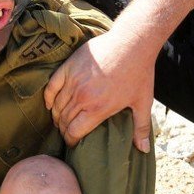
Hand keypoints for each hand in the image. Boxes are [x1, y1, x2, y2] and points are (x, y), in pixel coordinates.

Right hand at [44, 28, 156, 149]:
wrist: (131, 44)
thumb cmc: (138, 73)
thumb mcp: (142, 102)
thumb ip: (141, 128)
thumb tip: (144, 150)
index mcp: (98, 109)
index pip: (74, 132)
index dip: (71, 141)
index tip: (73, 143)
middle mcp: (82, 97)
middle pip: (64, 120)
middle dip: (64, 130)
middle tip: (67, 133)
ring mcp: (73, 81)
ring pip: (57, 106)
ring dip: (56, 116)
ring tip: (59, 121)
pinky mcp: (68, 68)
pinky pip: (51, 87)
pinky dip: (49, 98)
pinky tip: (50, 105)